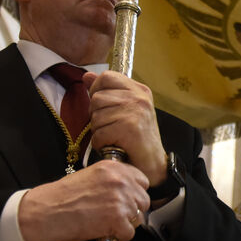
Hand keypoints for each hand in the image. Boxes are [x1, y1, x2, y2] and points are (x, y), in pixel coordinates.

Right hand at [18, 159, 149, 240]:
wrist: (45, 211)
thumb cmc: (61, 196)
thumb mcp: (89, 176)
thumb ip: (111, 180)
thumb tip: (127, 190)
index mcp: (114, 168)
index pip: (142, 180)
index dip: (135, 193)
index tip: (127, 200)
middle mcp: (120, 181)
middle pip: (143, 200)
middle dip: (132, 210)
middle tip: (116, 215)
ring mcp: (121, 200)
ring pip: (138, 217)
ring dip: (126, 223)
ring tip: (107, 223)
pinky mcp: (117, 219)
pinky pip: (130, 233)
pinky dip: (119, 236)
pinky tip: (105, 232)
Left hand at [84, 71, 166, 185]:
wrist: (153, 164)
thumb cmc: (137, 138)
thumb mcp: (124, 108)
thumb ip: (106, 91)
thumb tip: (87, 76)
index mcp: (139, 90)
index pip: (106, 77)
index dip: (97, 91)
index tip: (106, 107)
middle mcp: (139, 98)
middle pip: (97, 97)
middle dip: (97, 115)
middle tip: (113, 127)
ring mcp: (135, 112)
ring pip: (96, 116)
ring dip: (99, 130)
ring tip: (114, 137)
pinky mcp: (129, 128)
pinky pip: (99, 133)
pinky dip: (102, 143)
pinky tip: (114, 145)